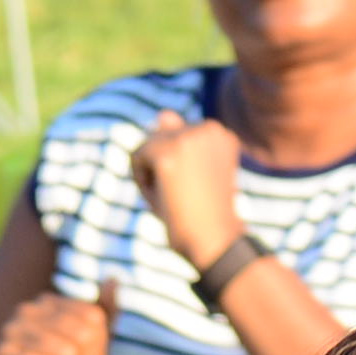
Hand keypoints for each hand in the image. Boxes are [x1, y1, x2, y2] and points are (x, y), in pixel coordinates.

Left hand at [131, 110, 247, 275]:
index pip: (176, 137)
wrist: (215, 242)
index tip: (195, 191)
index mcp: (219, 133)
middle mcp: (209, 127)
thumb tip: (163, 113)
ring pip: (147, 146)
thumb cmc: (204, 214)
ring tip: (174, 197)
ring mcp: (189, 138)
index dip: (176, 168)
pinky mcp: (169, 153)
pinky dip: (142, 181)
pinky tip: (162, 198)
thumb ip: (178, 141)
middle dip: (161, 169)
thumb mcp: (194, 173)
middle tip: (183, 197)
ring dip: (152, 175)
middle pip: (159, 138)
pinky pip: (136, 157)